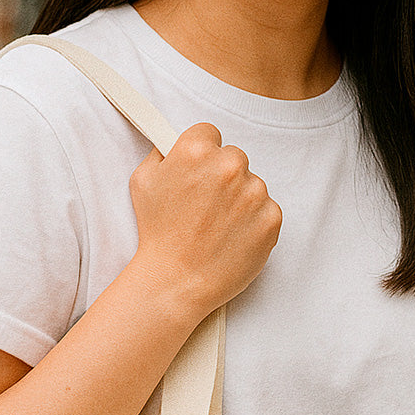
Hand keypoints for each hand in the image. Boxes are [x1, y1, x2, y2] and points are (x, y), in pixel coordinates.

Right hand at [129, 123, 281, 317]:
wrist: (176, 281)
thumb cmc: (157, 234)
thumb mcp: (143, 181)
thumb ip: (162, 153)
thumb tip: (174, 143)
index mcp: (196, 150)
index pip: (210, 133)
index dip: (201, 154)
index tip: (197, 172)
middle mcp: (229, 166)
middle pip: (233, 157)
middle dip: (221, 176)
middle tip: (205, 204)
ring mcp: (254, 192)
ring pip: (251, 184)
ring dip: (239, 199)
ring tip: (216, 225)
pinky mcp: (271, 217)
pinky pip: (266, 209)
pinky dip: (253, 221)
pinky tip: (232, 236)